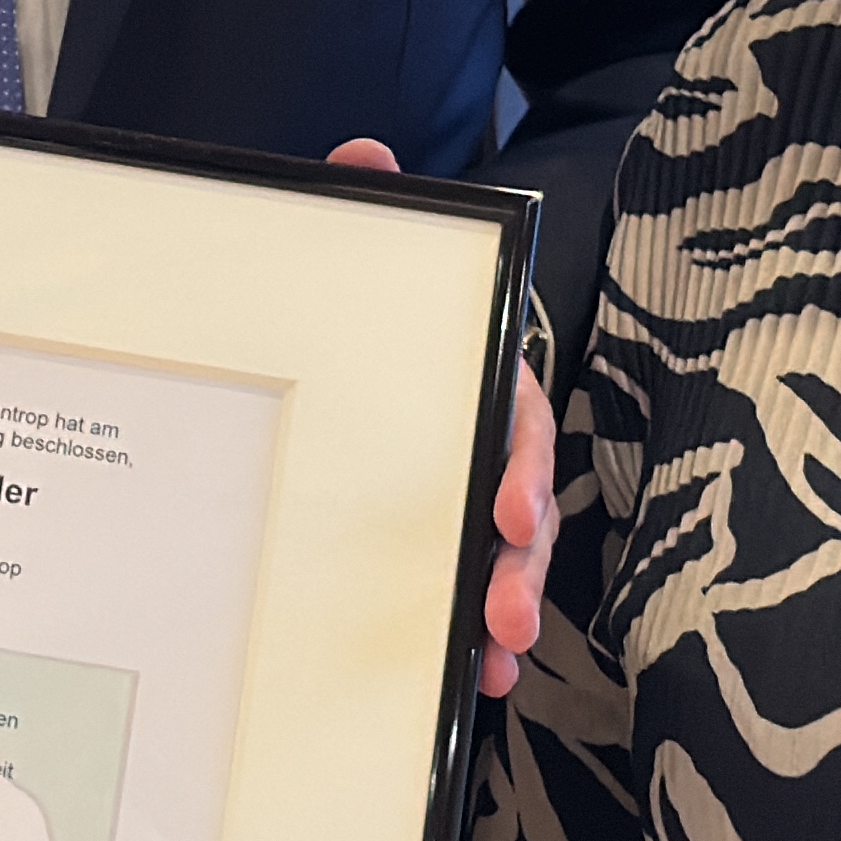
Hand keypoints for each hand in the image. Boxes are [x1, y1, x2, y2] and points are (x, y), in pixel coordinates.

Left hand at [329, 144, 561, 694]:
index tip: (506, 505)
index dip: (519, 461)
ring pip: (501, 557)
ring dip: (505, 610)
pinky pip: (465, 596)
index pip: (512, 415)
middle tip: (506, 614)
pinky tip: (472, 684)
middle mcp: (480, 442)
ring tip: (493, 660)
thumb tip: (367, 156)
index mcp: (472, 376)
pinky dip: (472, 640)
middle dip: (520, 562)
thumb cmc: (359, 314)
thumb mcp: (355, 264)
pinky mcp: (436, 546)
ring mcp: (462, 500)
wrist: (319, 356)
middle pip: (519, 503)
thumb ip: (361, 211)